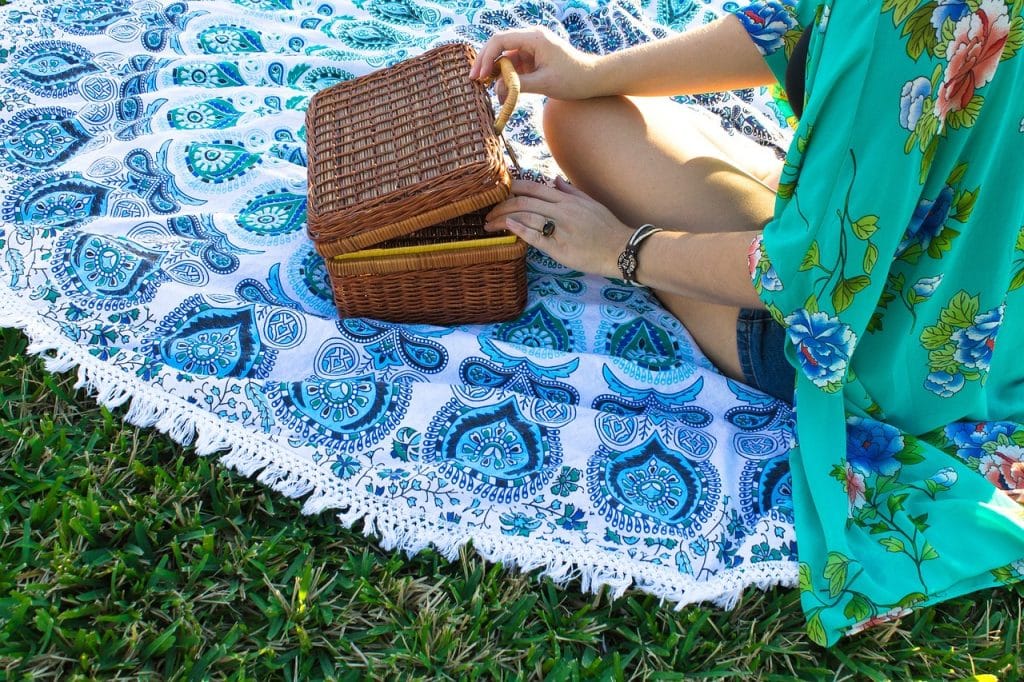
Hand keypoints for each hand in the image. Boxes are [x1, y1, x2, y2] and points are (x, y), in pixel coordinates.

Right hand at [468, 28, 598, 100]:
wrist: (593, 79)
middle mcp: (531, 38)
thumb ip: (518, 85)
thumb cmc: (573, 79)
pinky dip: (506, 78)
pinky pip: (513, 65)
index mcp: (534, 38)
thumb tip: (496, 89)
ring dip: (495, 73)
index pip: (500, 40)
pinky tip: (502, 92)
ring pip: (504, 57)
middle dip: (485, 63)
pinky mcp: (533, 58)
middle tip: (474, 81)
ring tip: (488, 91)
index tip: (479, 75)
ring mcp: (531, 48)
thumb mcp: (544, 84)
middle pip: (498, 46)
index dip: (485, 57)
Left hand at [484, 177, 631, 278]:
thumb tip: (554, 180)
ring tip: (489, 224)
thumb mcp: (590, 203)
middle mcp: (561, 210)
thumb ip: (570, 191)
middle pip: (523, 201)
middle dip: (501, 206)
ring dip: (503, 219)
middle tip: (487, 213)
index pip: (533, 187)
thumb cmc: (607, 228)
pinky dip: (519, 229)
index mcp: (567, 199)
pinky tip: (506, 226)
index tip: (498, 192)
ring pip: (525, 217)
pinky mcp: (559, 248)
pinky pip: (535, 236)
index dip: (511, 188)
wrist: (621, 249)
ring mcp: (560, 228)